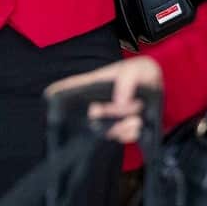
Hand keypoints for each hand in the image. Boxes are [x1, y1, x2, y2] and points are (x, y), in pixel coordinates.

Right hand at [46, 56, 161, 143]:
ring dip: (122, 127)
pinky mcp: (120, 127)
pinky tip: (137, 125)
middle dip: (108, 114)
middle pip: (90, 115)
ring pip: (105, 129)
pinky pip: (120, 137)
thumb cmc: (140, 72)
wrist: (157, 85)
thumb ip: (127, 80)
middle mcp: (97, 102)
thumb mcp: (136, 68)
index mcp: (94, 84)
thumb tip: (119, 101)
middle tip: (125, 107)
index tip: (50, 94)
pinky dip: (129, 134)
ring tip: (136, 119)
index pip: (70, 87)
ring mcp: (108, 116)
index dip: (59, 91)